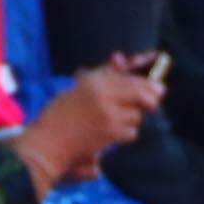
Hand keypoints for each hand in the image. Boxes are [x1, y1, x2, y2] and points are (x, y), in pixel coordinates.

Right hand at [13, 58, 163, 191]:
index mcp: (92, 81)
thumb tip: (120, 57)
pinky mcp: (111, 130)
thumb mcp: (76, 91)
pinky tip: (110, 137)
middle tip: (154, 102)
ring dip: (130, 119)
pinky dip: (124, 135)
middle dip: (151, 97)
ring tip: (111, 123)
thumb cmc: (57, 119)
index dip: (146, 82)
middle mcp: (102, 92)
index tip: (158, 87)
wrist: (45, 145)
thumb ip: (101, 76)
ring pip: (136, 114)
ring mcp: (108, 111)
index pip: (127, 77)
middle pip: (140, 92)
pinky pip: (131, 131)